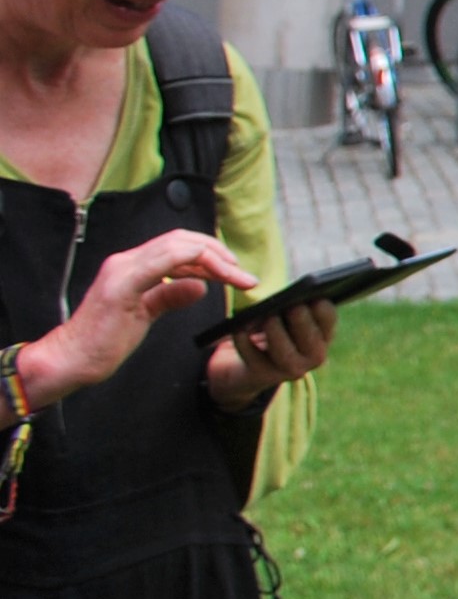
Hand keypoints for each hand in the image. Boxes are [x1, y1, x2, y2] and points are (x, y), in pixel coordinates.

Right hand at [19, 229, 256, 405]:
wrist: (73, 358)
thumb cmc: (105, 339)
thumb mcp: (146, 314)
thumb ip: (170, 296)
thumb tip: (199, 286)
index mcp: (132, 266)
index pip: (178, 245)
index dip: (210, 254)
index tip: (235, 273)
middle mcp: (126, 261)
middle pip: (182, 240)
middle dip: (218, 253)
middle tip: (243, 275)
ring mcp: (122, 271)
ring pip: (177, 247)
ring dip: (214, 260)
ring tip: (238, 278)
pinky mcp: (121, 287)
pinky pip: (162, 263)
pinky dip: (192, 263)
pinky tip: (213, 277)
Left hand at [203, 296, 334, 411]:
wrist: (252, 361)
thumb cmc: (274, 327)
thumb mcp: (286, 314)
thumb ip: (292, 304)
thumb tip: (284, 293)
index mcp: (322, 334)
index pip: (328, 320)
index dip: (324, 311)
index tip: (317, 297)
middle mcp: (312, 356)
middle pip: (311, 340)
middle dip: (303, 323)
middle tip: (295, 306)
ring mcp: (290, 369)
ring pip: (285, 354)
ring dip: (276, 334)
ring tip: (268, 317)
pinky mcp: (264, 375)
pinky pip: (254, 358)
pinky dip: (245, 342)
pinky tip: (239, 329)